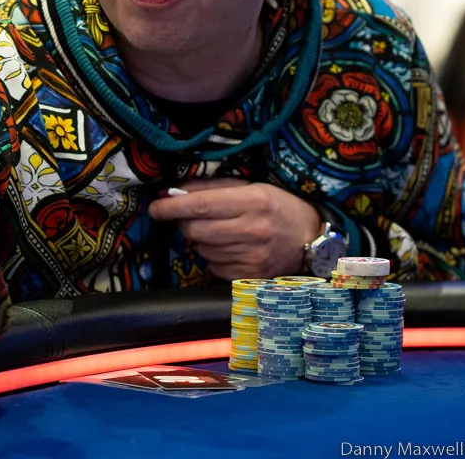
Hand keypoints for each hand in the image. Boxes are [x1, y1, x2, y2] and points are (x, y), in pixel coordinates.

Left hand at [148, 178, 321, 279]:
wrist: (309, 239)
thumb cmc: (278, 206)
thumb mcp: (251, 187)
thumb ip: (213, 188)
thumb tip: (174, 192)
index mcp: (253, 201)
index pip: (201, 205)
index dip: (172, 207)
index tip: (154, 208)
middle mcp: (253, 229)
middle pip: (196, 230)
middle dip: (185, 223)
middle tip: (193, 218)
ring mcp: (252, 256)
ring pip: (202, 249)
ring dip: (202, 240)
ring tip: (222, 232)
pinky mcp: (251, 276)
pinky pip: (214, 267)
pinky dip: (214, 257)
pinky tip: (231, 248)